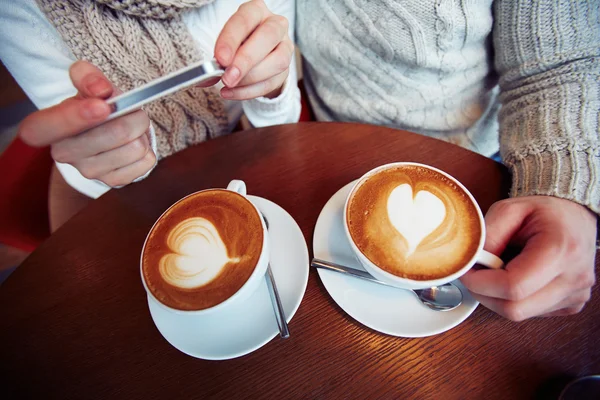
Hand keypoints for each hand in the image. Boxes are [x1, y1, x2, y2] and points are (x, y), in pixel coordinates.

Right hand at [19, 61, 155, 187]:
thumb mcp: (86, 86)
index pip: (42, 129)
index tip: (103, 106)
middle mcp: (63, 153)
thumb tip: (101, 90)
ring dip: (142, 133)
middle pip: (114, 133)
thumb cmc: (94, 106)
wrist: (106, 136)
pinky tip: (133, 144)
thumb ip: (87, 77)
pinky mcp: (113, 181)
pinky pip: (146, 161)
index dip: (72, 118)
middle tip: (131, 110)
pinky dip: (148, 148)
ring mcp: (89, 171)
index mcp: (44, 128)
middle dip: (133, 116)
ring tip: (130, 129)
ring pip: (136, 147)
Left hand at [215, 0, 293, 99]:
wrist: (255, 54)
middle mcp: (275, 24)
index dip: (231, 40)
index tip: (220, 58)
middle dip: (246, 60)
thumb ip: (220, 55)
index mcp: (256, 11)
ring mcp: (285, 46)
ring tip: (229, 85)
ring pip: (277, 61)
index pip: (245, 20)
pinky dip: (250, 91)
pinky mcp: (286, 69)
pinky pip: (272, 82)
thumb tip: (207, 77)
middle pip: (267, 37)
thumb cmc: (238, 43)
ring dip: (250, 78)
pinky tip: (233, 93)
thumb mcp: (226, 42)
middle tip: (228, 77)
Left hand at [461, 196, 596, 320]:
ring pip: (519, 314)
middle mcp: (573, 278)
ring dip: (497, 296)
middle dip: (484, 293)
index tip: (466, 271)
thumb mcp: (510, 209)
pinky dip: (514, 299)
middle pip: (514, 308)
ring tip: (498, 270)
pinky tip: (516, 277)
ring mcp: (575, 295)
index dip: (480, 283)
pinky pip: (530, 312)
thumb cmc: (546, 213)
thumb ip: (489, 234)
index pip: (512, 287)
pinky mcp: (572, 305)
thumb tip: (473, 262)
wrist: (576, 218)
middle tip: (475, 273)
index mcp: (560, 250)